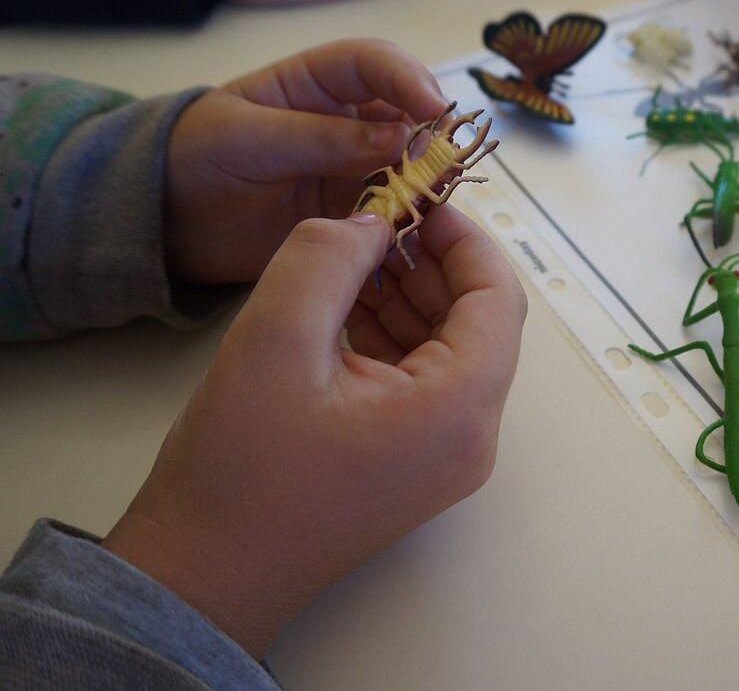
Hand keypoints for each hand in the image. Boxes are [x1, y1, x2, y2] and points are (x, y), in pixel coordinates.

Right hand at [103, 205, 527, 656]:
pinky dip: (395, 337)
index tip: (418, 200)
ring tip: (352, 258)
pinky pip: (424, 383)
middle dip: (432, 264)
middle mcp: (470, 439)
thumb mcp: (275, 338)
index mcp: (458, 410)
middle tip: (377, 221)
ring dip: (410, 297)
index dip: (464, 239)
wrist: (206, 573)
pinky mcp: (414, 465)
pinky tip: (346, 306)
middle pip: (479, 324)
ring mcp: (445, 458)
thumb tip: (371, 223)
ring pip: (450, 351)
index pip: (498, 298)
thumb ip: (328, 258)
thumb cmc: (239, 472)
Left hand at [166, 38, 446, 284]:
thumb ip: (320, 138)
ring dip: (430, 182)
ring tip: (437, 201)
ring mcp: (356, 170)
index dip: (409, 79)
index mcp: (318, 83)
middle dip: (434, 137)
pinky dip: (413, 221)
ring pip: (412, 168)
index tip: (434, 108)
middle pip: (410, 117)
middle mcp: (348, 122)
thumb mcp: (247, 139)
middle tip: (444, 165)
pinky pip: (396, 214)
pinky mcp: (355, 216)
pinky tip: (419, 230)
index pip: (375, 64)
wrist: (166, 223)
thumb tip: (400, 138)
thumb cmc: (195, 158)